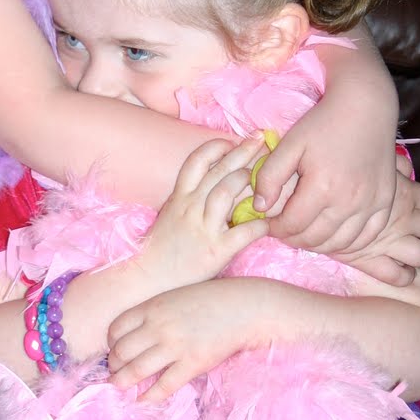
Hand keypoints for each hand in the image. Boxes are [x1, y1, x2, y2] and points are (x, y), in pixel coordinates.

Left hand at [108, 280, 246, 402]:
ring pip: (136, 370)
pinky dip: (149, 396)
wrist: (244, 307)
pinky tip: (142, 400)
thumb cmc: (211, 300)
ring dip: (123, 382)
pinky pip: (163, 386)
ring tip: (120, 388)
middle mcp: (158, 326)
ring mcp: (175, 346)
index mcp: (152, 307)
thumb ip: (154, 313)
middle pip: (121, 351)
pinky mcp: (192, 364)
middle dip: (114, 366)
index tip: (114, 351)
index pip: (116, 328)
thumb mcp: (175, 297)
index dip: (111, 344)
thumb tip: (135, 336)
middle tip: (115, 373)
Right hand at [135, 136, 268, 294]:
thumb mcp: (171, 215)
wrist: (150, 280)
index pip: (196, 161)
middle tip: (261, 140)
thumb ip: (190, 198)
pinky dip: (259, 225)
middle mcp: (190, 208)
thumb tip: (215, 183)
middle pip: (218, 171)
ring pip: (226, 193)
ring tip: (263, 178)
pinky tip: (269, 222)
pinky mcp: (215, 251)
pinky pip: (242, 233)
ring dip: (246, 181)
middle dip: (242, 152)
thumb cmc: (163, 248)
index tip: (233, 141)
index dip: (216, 147)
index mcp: (179, 198)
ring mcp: (202, 229)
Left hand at [253, 99, 400, 255]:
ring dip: (319, 244)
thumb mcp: (290, 144)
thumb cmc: (324, 123)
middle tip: (285, 230)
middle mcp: (349, 201)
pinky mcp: (386, 202)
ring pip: (341, 243)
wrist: (366, 107)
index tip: (270, 224)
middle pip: (316, 238)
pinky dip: (349, 244)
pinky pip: (367, 237)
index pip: (293, 225)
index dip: (277, 229)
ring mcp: (371, 204)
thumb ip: (270, 176)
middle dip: (295, 239)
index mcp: (323, 187)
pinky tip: (334, 236)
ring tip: (306, 234)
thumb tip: (259, 207)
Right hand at [338, 168, 419, 285]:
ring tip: (400, 249)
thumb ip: (393, 163)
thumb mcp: (374, 161)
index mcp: (405, 192)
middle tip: (404, 226)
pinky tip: (392, 269)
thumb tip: (405, 167)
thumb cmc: (336, 171)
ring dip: (415, 251)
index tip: (409, 203)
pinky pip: (396, 276)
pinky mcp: (370, 260)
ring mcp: (390, 241)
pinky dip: (400, 275)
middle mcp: (403, 217)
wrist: (305, 200)